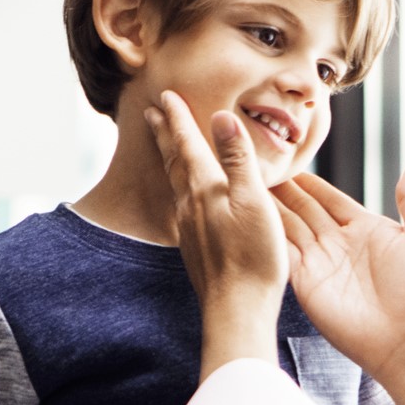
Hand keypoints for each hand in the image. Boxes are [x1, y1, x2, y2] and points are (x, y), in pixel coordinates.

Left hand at [144, 92, 290, 375]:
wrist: (237, 308)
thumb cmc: (252, 256)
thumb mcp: (253, 200)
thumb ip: (237, 158)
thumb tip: (220, 116)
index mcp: (204, 189)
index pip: (187, 143)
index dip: (178, 117)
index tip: (166, 95)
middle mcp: (190, 205)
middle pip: (173, 160)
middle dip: (165, 134)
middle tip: (152, 114)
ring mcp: (190, 227)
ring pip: (175, 182)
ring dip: (169, 158)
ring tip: (166, 146)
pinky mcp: (196, 246)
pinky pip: (182, 203)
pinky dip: (180, 185)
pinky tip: (186, 195)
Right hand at [270, 165, 404, 377]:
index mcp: (365, 228)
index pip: (330, 198)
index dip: (310, 182)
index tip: (289, 163)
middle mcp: (338, 243)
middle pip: (303, 209)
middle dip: (282, 190)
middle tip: (259, 168)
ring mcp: (319, 262)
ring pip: (288, 227)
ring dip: (269, 208)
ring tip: (245, 185)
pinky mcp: (304, 282)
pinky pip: (282, 253)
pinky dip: (266, 236)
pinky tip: (250, 216)